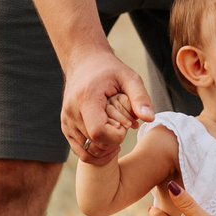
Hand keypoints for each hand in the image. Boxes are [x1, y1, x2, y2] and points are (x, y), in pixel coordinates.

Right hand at [63, 48, 152, 166]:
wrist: (84, 63)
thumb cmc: (109, 70)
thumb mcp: (129, 78)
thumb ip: (140, 98)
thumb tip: (150, 119)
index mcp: (86, 99)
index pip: (98, 132)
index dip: (116, 135)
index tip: (126, 124)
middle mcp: (71, 112)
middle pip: (94, 144)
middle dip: (114, 142)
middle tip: (123, 127)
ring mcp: (66, 121)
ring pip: (87, 152)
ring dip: (106, 149)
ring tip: (116, 133)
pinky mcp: (66, 128)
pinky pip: (80, 151)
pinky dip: (96, 152)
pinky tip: (108, 141)